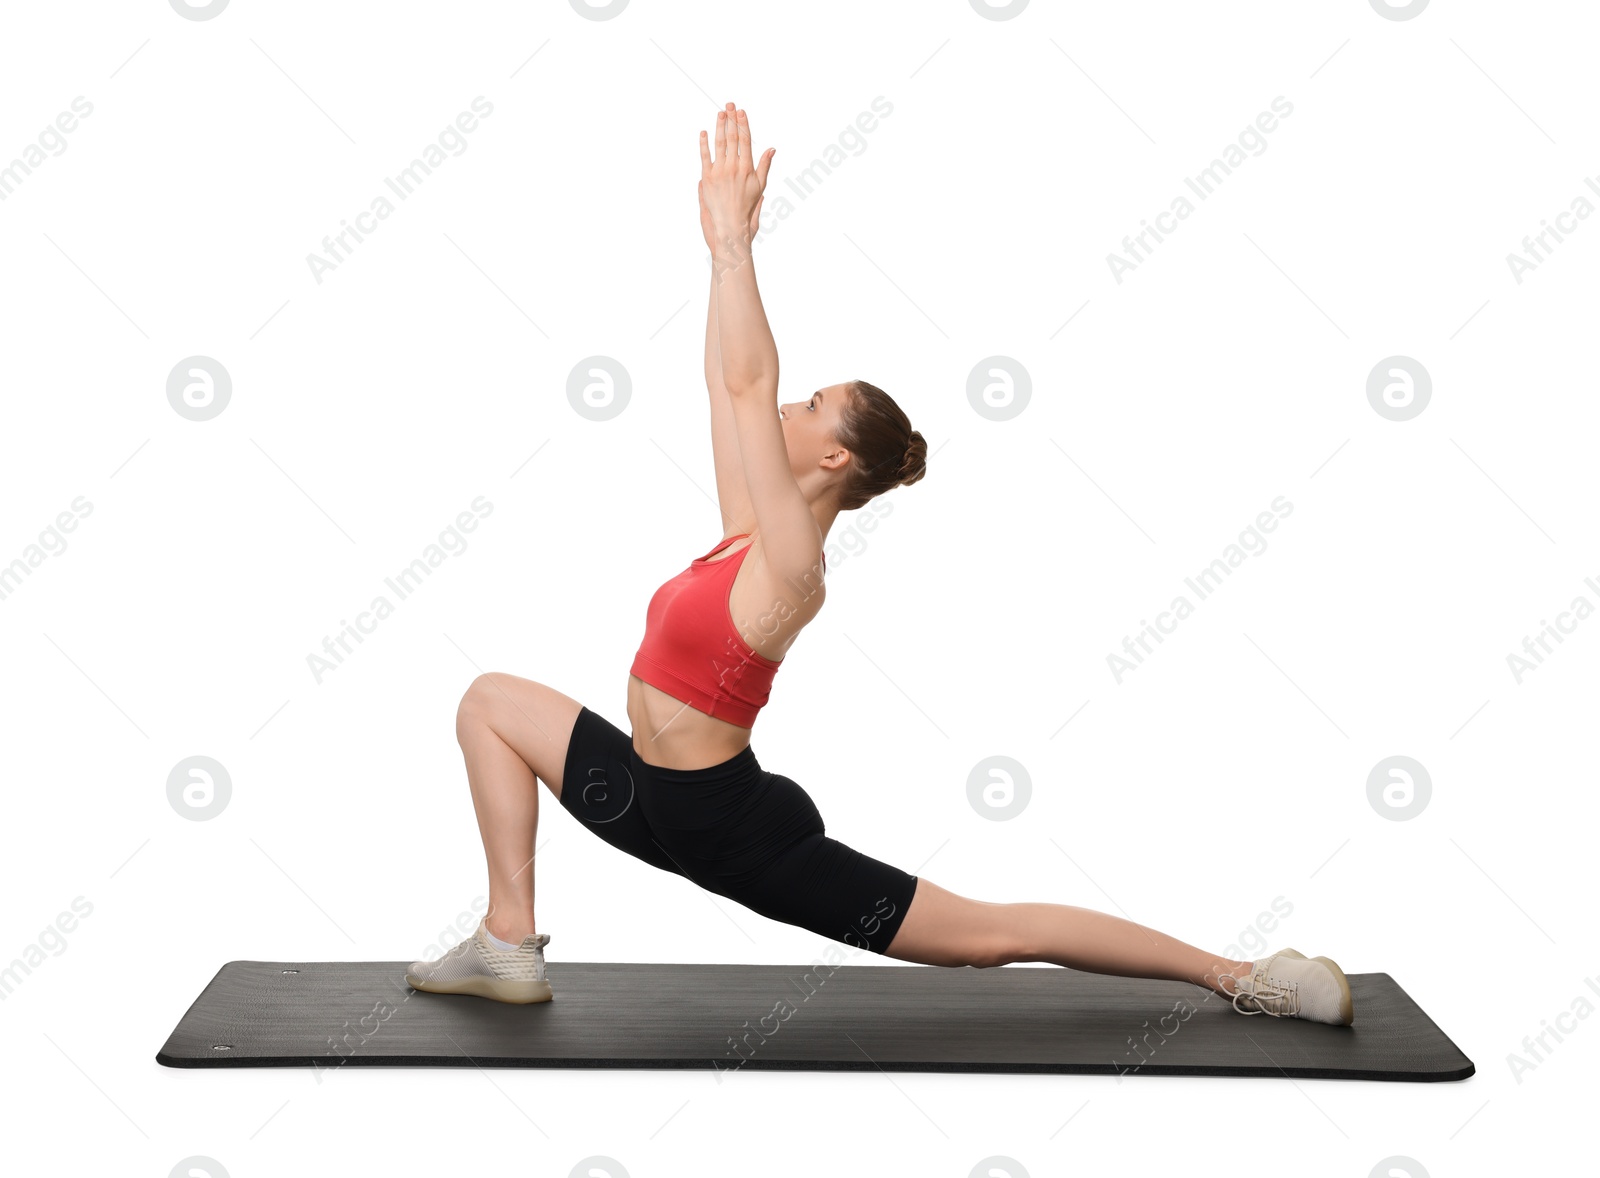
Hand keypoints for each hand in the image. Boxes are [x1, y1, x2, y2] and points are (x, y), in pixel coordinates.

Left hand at [699, 102, 773, 253]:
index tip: (741, 111)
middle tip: (729, 104)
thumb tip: (771, 148)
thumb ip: (765, 165)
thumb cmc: (747, 209)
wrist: (731, 226)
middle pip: (732, 138)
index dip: (743, 124)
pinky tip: (704, 132)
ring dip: (719, 126)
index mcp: (748, 169)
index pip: (745, 141)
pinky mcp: (707, 178)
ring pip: (719, 144)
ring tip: (720, 113)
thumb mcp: (761, 187)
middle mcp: (734, 168)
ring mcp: (719, 172)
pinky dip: (704, 143)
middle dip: (731, 119)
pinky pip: (705, 156)